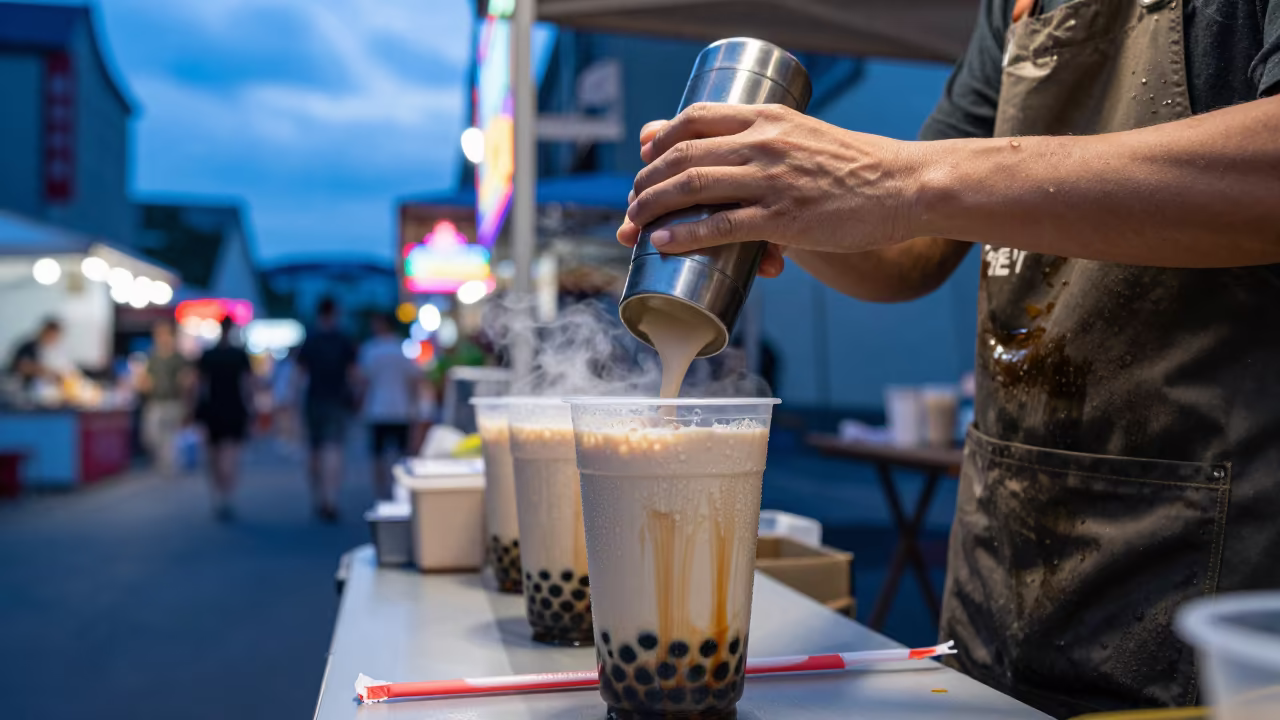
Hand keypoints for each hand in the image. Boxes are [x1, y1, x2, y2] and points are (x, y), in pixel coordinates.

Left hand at [618, 104, 921, 261]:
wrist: (903, 185)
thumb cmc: (851, 165)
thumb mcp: (800, 134)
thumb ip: (759, 139)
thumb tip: (726, 151)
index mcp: (768, 116)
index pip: (694, 118)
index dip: (660, 140)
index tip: (644, 158)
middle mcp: (765, 143)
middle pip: (683, 155)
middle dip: (646, 180)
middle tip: (634, 202)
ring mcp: (773, 181)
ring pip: (693, 187)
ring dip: (653, 207)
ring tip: (635, 224)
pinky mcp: (784, 219)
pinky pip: (721, 226)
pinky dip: (684, 234)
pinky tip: (662, 243)